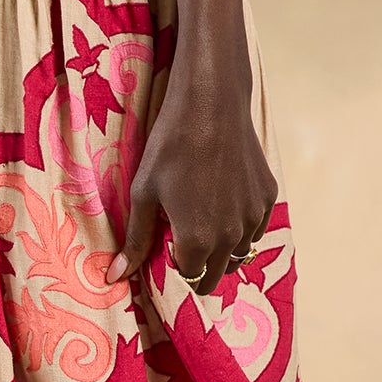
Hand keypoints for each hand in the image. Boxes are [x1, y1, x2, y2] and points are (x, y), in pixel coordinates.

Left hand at [106, 63, 277, 298]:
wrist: (211, 103)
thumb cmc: (171, 147)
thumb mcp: (144, 195)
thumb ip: (135, 241)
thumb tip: (113, 278)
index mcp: (197, 242)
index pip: (188, 278)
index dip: (175, 268)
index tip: (166, 248)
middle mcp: (231, 236)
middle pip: (215, 276)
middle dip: (198, 270)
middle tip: (183, 246)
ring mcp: (253, 216)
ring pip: (238, 254)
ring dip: (221, 251)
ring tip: (203, 223)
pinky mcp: (267, 196)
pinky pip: (254, 229)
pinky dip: (241, 228)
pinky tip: (223, 206)